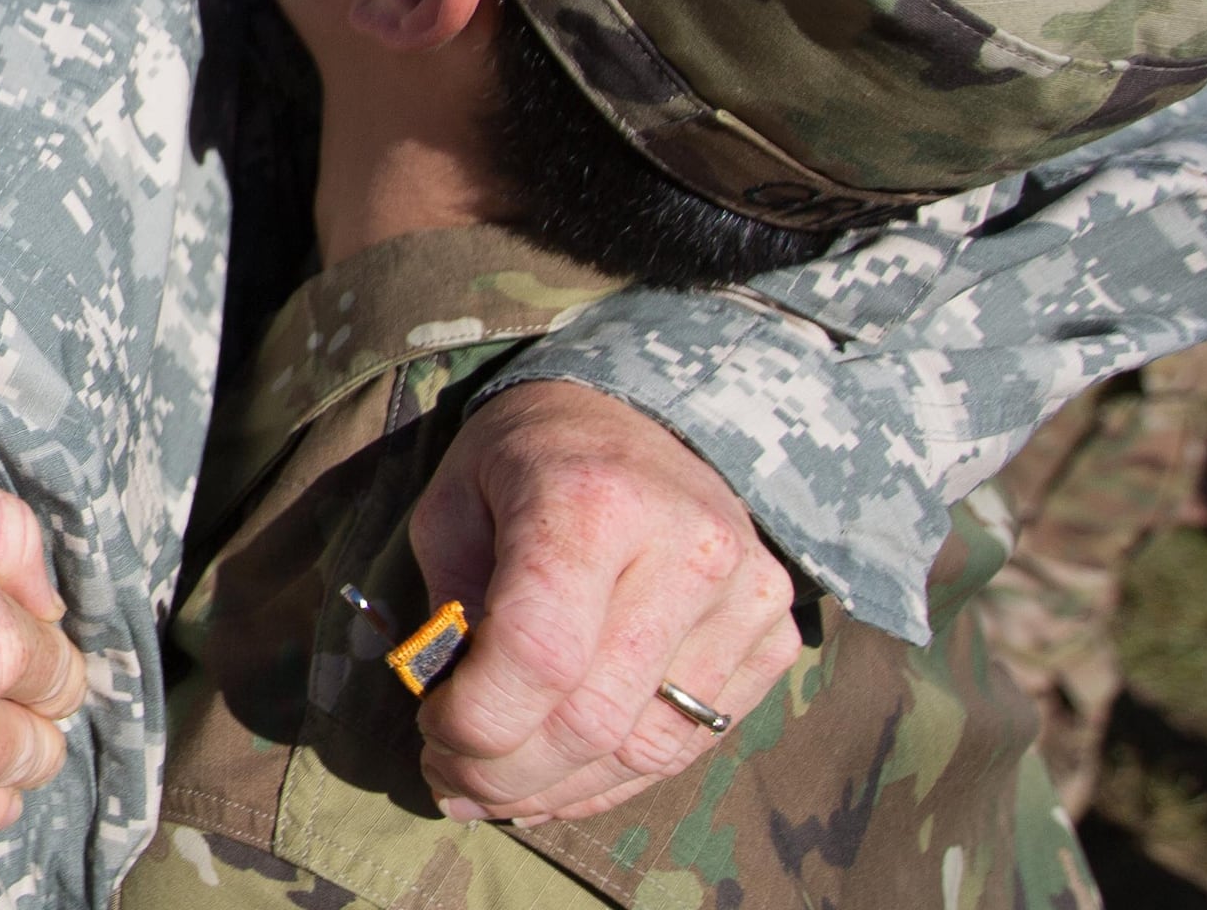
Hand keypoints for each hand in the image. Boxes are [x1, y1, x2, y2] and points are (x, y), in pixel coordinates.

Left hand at [406, 381, 799, 823]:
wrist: (640, 417)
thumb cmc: (527, 462)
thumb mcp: (454, 508)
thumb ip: (449, 610)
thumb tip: (456, 718)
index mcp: (594, 501)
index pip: (537, 656)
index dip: (474, 721)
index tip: (430, 729)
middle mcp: (686, 550)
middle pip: (591, 720)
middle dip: (504, 773)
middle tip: (450, 780)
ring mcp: (745, 599)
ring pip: (644, 750)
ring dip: (555, 790)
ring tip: (494, 790)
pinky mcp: (775, 638)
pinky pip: (690, 746)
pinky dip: (614, 779)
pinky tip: (558, 779)